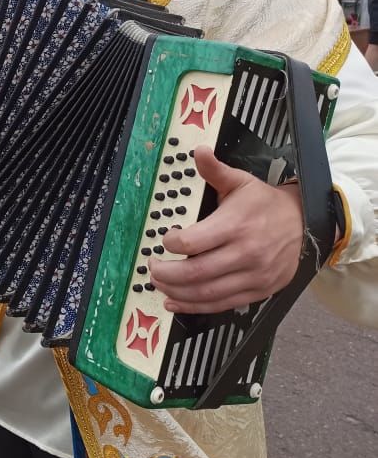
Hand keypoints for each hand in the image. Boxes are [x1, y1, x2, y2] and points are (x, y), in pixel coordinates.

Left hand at [150, 146, 304, 313]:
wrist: (305, 223)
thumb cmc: (265, 203)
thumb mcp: (240, 182)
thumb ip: (215, 170)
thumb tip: (199, 151)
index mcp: (235, 226)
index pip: (192, 242)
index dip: (169, 243)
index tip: (164, 238)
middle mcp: (245, 254)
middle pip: (195, 272)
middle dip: (165, 272)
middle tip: (152, 266)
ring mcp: (253, 276)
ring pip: (206, 293)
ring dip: (176, 291)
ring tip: (159, 283)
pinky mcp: (258, 291)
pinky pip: (221, 304)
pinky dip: (194, 306)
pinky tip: (175, 302)